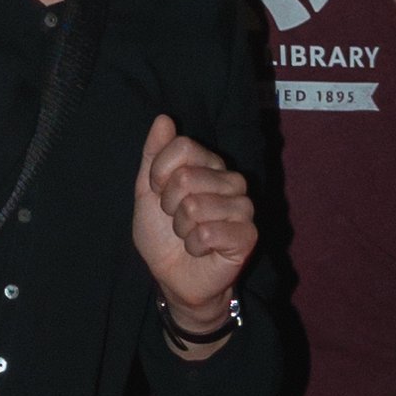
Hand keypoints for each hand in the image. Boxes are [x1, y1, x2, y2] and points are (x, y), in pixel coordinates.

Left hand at [131, 111, 255, 324]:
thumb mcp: (147, 190)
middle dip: (169, 204)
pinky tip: (200, 250)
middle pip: (187, 176)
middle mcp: (232, 181)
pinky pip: (207, 232)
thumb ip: (153, 154)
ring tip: (189, 234)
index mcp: (210, 165)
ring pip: (195, 205)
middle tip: (176, 219)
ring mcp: (243, 208)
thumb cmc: (163, 233)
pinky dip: (193, 246)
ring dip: (181, 227)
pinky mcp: (248, 236)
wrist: (173, 276)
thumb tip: (164, 119)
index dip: (159, 172)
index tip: (158, 191)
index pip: (183, 147)